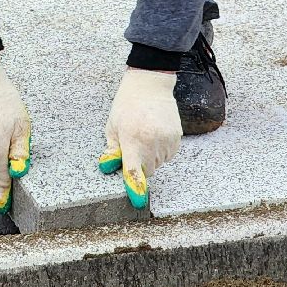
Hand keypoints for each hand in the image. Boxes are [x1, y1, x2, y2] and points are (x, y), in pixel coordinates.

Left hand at [99, 68, 181, 209]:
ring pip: (158, 163)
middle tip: (133, 144)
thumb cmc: (126, 105)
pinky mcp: (177, 138)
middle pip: (148, 170)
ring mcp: (167, 140)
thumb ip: (112, 149)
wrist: (149, 86)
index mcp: (132, 140)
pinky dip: (161, 150)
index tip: (137, 200)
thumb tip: (109, 167)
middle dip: (139, 164)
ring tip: (144, 134)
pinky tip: (155, 133)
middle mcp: (152, 142)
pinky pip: (168, 154)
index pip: (134, 170)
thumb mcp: (112, 126)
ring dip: (151, 156)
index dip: (135, 186)